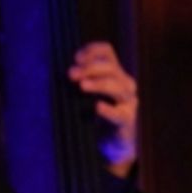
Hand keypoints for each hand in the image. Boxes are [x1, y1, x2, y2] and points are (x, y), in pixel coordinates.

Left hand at [69, 41, 138, 177]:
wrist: (112, 142)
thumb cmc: (94, 112)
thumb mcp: (85, 92)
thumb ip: (77, 79)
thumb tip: (62, 71)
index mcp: (114, 72)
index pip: (107, 52)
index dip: (92, 50)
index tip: (75, 58)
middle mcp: (124, 83)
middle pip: (111, 68)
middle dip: (90, 68)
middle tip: (71, 74)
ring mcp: (128, 102)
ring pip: (117, 87)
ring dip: (99, 84)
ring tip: (82, 86)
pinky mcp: (127, 121)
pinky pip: (119, 114)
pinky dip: (108, 110)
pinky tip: (97, 107)